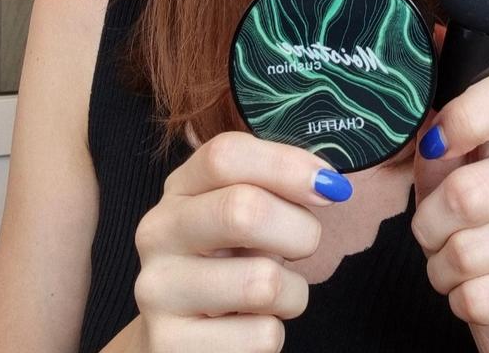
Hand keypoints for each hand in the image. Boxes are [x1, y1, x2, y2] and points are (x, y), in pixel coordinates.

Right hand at [134, 131, 351, 351]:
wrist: (185, 341)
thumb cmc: (231, 264)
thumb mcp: (245, 215)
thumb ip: (278, 187)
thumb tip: (330, 185)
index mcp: (181, 188)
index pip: (226, 154)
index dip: (287, 165)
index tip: (330, 186)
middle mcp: (159, 232)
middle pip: (244, 210)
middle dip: (299, 231)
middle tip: (301, 247)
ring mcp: (158, 290)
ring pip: (263, 282)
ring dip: (292, 292)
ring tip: (270, 294)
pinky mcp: (172, 346)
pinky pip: (262, 337)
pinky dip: (272, 335)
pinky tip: (246, 329)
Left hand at [411, 71, 488, 352]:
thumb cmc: (476, 224)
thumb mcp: (445, 175)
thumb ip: (435, 145)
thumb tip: (426, 122)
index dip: (466, 117)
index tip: (436, 145)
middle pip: (466, 192)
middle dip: (429, 225)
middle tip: (436, 231)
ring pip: (468, 251)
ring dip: (443, 267)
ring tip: (458, 264)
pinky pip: (480, 296)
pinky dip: (461, 300)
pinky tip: (480, 291)